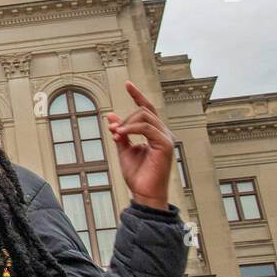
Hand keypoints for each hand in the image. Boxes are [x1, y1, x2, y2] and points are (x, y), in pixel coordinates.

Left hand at [105, 81, 175, 210]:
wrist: (144, 193)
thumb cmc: (137, 174)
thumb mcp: (124, 150)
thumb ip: (120, 133)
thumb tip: (111, 115)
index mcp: (155, 133)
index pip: (147, 108)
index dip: (137, 95)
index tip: (127, 83)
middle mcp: (163, 133)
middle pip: (143, 111)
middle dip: (125, 118)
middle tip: (112, 130)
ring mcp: (166, 138)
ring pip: (144, 117)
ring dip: (126, 123)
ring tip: (116, 134)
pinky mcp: (165, 145)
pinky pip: (147, 128)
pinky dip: (131, 128)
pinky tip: (121, 135)